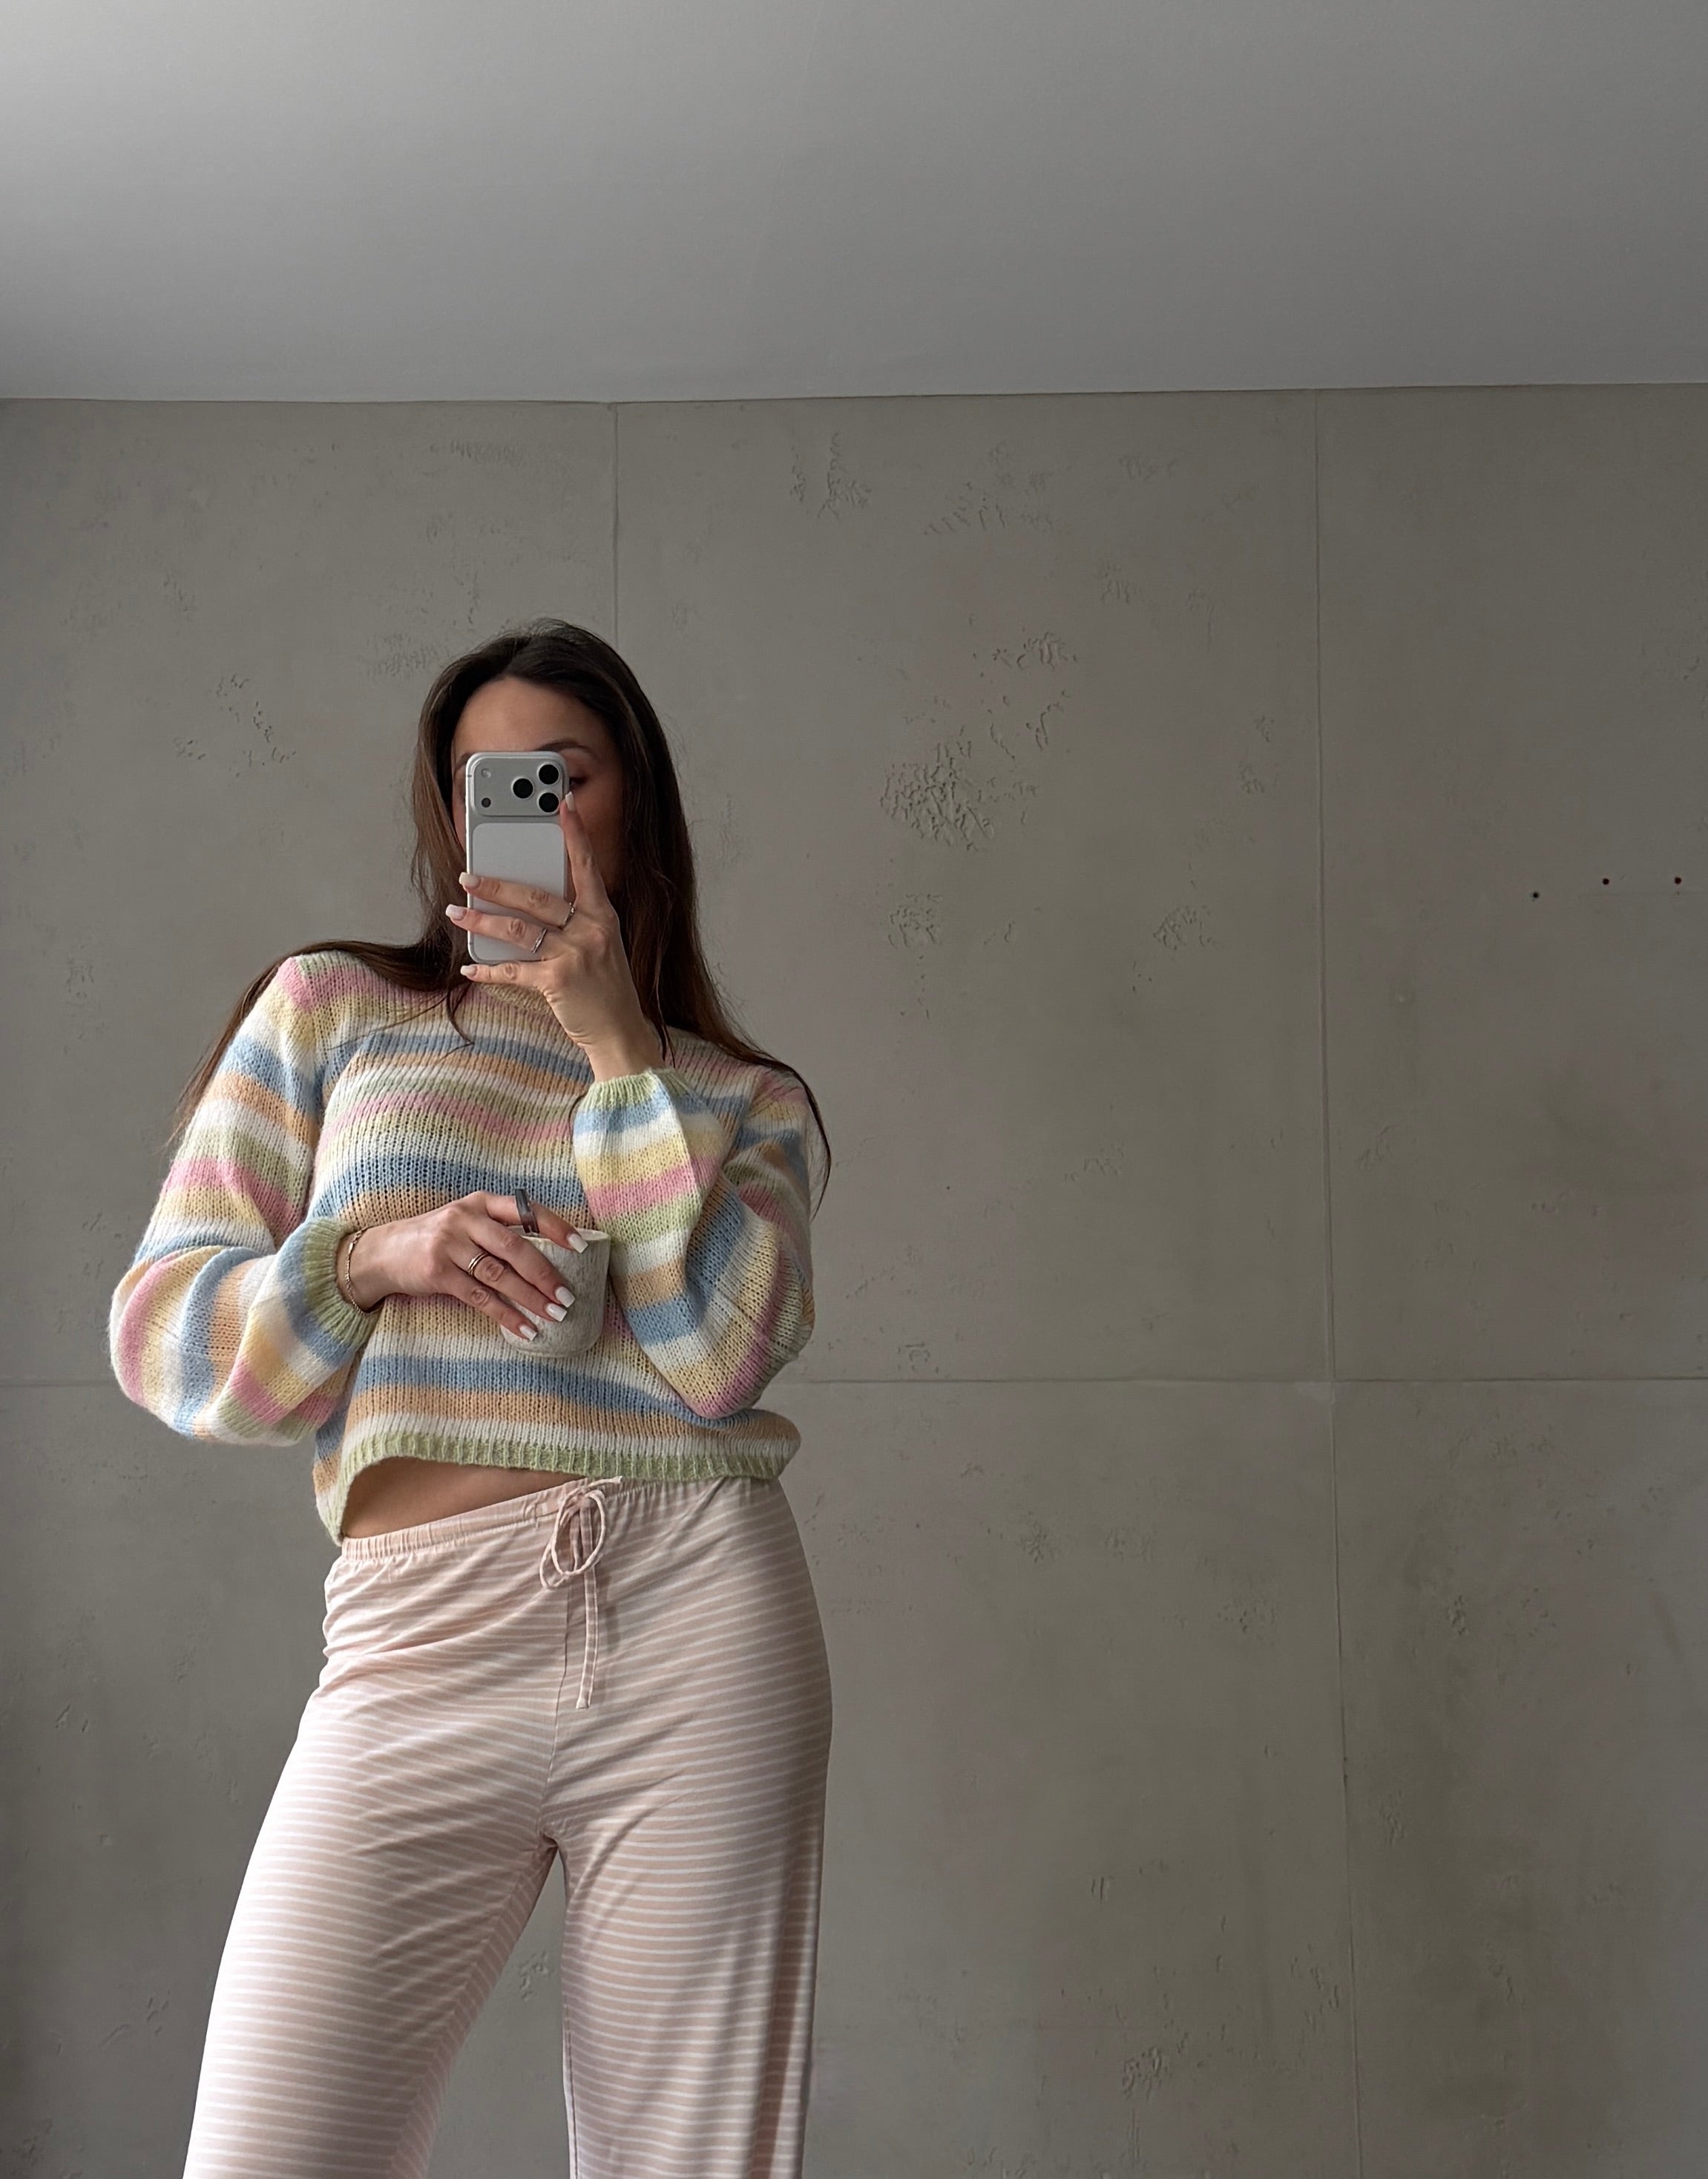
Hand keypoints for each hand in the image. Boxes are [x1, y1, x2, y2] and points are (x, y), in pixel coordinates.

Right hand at [347, 1194, 588, 1340]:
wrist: (382, 1252)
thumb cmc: (437, 1238)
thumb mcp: (466, 1222)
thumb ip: (500, 1231)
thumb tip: (551, 1256)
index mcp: (481, 1202)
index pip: (527, 1210)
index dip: (556, 1228)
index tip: (581, 1246)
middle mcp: (465, 1219)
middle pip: (515, 1247)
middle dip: (546, 1274)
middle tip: (568, 1296)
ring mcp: (449, 1246)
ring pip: (499, 1275)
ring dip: (530, 1298)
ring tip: (554, 1314)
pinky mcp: (437, 1273)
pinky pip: (480, 1298)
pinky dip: (506, 1315)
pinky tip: (525, 1329)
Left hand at [446, 792, 662, 1073]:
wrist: (621, 1031)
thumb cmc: (607, 990)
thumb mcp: (601, 946)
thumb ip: (575, 922)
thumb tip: (527, 907)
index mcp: (603, 916)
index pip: (586, 866)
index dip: (574, 833)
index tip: (563, 803)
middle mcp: (590, 929)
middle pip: (536, 897)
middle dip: (496, 886)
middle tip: (468, 878)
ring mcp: (574, 954)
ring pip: (517, 929)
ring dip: (480, 922)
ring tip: (457, 913)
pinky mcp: (557, 980)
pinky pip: (512, 969)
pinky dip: (487, 970)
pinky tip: (469, 968)